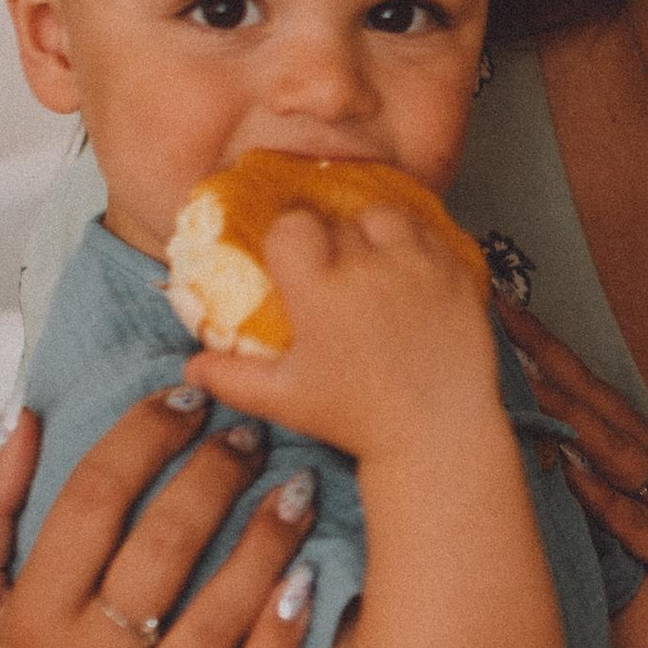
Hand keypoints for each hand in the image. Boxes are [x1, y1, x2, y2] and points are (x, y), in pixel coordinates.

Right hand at [0, 387, 312, 647]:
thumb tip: (23, 420)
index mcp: (25, 620)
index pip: (91, 501)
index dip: (142, 436)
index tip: (183, 395)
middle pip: (164, 545)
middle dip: (215, 472)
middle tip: (252, 428)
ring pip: (219, 613)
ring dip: (266, 540)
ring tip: (299, 485)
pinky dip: (282, 633)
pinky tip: (309, 578)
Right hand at [201, 199, 499, 466]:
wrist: (436, 433)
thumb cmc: (357, 418)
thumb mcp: (284, 400)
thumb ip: (231, 377)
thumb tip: (190, 366)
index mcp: (320, 292)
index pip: (292, 226)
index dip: (291, 240)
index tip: (295, 263)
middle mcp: (368, 268)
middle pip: (338, 221)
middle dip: (332, 242)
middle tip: (335, 277)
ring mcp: (417, 265)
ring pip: (385, 214)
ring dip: (375, 233)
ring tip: (374, 264)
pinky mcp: (457, 271)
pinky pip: (429, 232)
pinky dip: (416, 244)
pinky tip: (408, 272)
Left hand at [496, 304, 647, 647]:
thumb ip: (600, 477)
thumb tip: (531, 449)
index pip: (590, 390)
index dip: (546, 350)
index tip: (500, 307)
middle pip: (598, 402)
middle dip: (548, 358)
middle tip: (499, 313)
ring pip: (617, 452)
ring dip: (571, 415)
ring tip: (526, 381)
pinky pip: (638, 524)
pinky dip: (603, 499)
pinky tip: (572, 479)